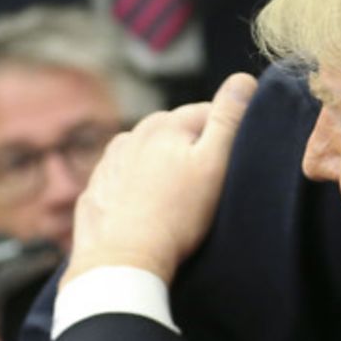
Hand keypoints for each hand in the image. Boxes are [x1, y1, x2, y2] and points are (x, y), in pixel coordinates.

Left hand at [65, 72, 255, 284]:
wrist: (122, 261)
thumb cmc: (176, 216)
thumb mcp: (215, 165)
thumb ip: (229, 120)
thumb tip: (243, 78)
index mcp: (164, 123)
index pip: (208, 112)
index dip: (229, 136)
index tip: (235, 164)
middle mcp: (132, 135)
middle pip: (177, 134)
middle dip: (194, 152)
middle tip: (210, 189)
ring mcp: (109, 163)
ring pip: (150, 156)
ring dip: (166, 170)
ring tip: (179, 204)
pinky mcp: (97, 190)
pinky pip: (127, 181)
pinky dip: (140, 190)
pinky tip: (151, 213)